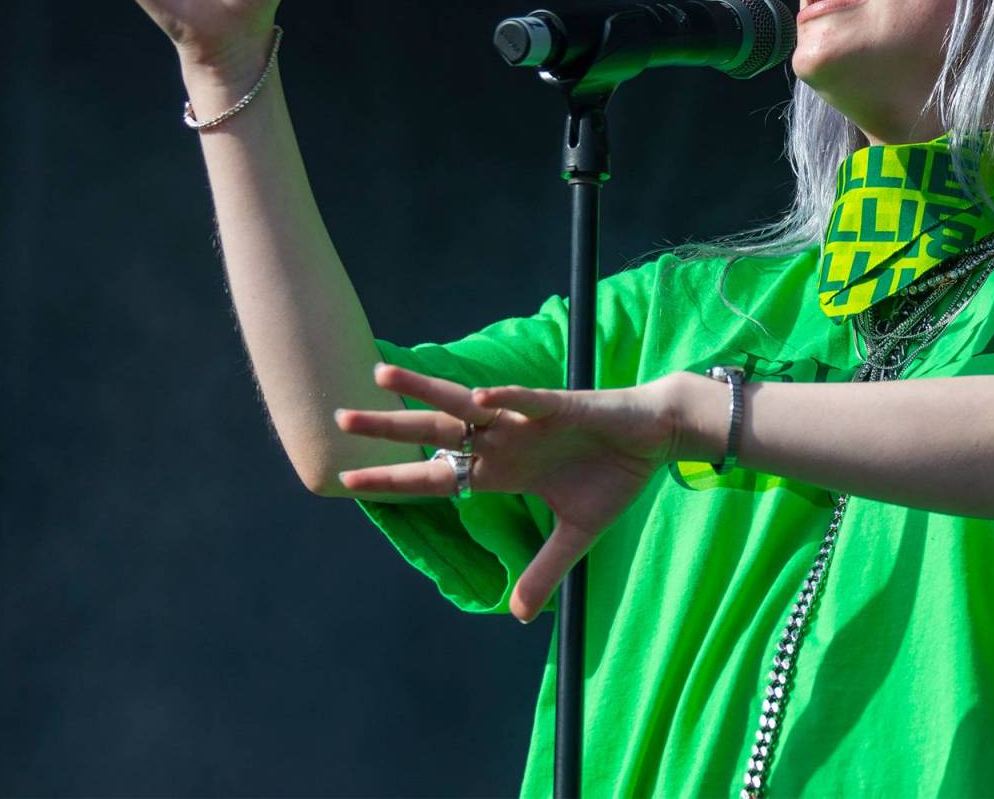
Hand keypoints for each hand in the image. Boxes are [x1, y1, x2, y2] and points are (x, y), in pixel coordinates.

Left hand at [334, 362, 692, 623]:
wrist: (655, 437)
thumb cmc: (613, 475)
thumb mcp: (576, 535)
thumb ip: (545, 570)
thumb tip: (518, 616)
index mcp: (502, 469)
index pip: (438, 475)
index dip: (395, 480)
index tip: (348, 481)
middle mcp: (504, 441)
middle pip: (436, 432)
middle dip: (390, 428)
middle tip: (339, 420)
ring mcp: (527, 421)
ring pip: (466, 403)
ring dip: (426, 392)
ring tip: (382, 376)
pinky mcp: (562, 407)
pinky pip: (528, 401)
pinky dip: (505, 400)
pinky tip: (478, 399)